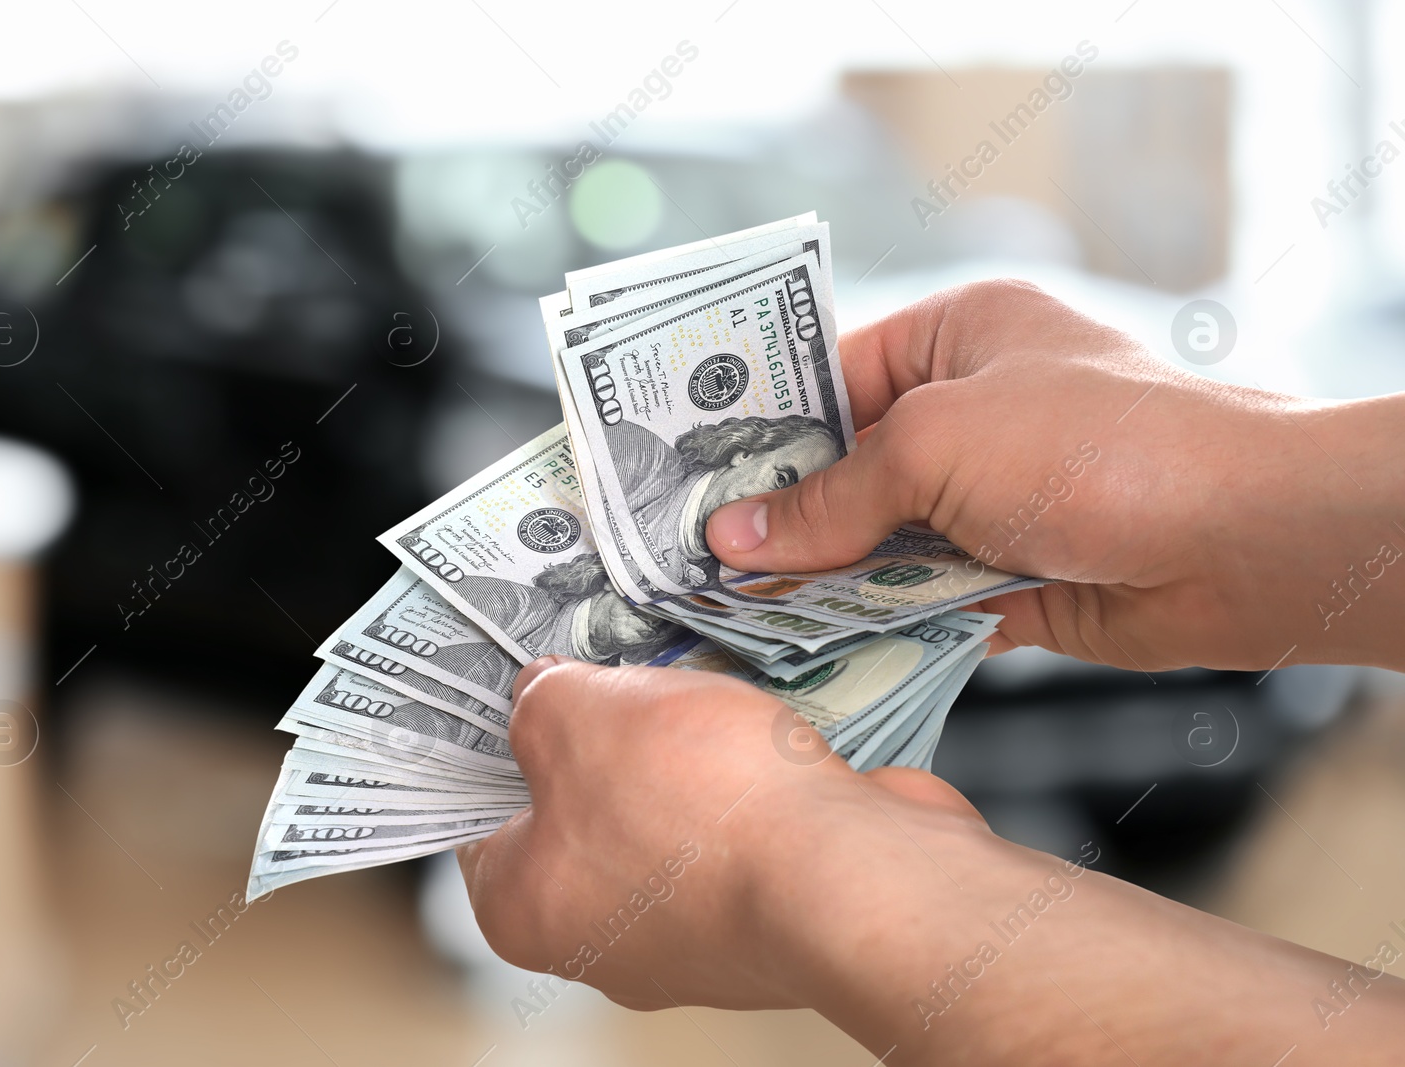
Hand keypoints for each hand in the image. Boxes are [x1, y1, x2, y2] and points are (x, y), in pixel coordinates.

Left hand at [456, 654, 996, 1013]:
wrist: (852, 872)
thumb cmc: (703, 812)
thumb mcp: (578, 713)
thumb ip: (540, 697)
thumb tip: (542, 691)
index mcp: (527, 909)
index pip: (481, 817)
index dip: (498, 740)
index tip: (520, 690)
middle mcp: (605, 939)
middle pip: (578, 812)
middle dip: (600, 738)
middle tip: (613, 673)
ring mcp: (695, 932)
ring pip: (666, 815)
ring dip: (682, 755)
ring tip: (697, 697)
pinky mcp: (771, 912)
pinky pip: (741, 829)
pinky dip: (749, 782)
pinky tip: (759, 737)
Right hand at [706, 280, 1404, 671]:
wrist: (1243, 540)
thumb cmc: (1099, 445)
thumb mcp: (939, 445)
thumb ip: (831, 498)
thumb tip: (735, 538)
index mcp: (961, 336)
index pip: (834, 375)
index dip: (762, 427)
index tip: (687, 476)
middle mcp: (976, 412)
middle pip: (852, 467)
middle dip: (783, 515)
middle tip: (693, 556)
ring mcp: (996, 498)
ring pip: (881, 540)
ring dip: (822, 578)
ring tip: (726, 609)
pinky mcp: (1013, 576)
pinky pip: (920, 599)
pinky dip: (873, 622)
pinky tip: (804, 646)